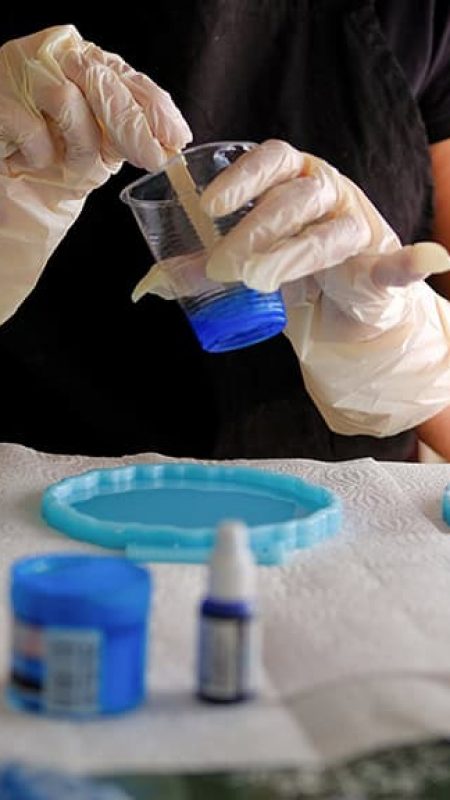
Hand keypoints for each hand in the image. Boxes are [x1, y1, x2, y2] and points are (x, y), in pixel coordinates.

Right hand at [0, 25, 191, 324]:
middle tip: (152, 158)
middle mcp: (53, 55)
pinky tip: (36, 160)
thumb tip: (170, 141)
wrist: (9, 179)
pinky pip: (34, 129)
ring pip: (68, 100)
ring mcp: (22, 71)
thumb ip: (127, 133)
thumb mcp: (99, 144)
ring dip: (79, 146)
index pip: (126, 77)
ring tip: (69, 164)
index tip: (177, 137)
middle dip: (132, 127)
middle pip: (102, 82)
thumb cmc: (53, 156)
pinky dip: (42, 154)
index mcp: (83, 60)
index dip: (154, 107)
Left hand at [201, 139, 449, 332]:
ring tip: (260, 280)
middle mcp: (327, 194)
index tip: (209, 206)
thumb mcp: (243, 263)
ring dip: (294, 254)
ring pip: (331, 230)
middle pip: (295, 196)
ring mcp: (356, 228)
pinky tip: (429, 260)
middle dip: (255, 229)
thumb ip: (203, 268)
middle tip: (224, 265)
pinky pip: (399, 262)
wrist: (337, 306)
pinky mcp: (379, 266)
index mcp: (294, 181)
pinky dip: (412, 262)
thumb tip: (151, 283)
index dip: (242, 177)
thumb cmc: (287, 271)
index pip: (272, 158)